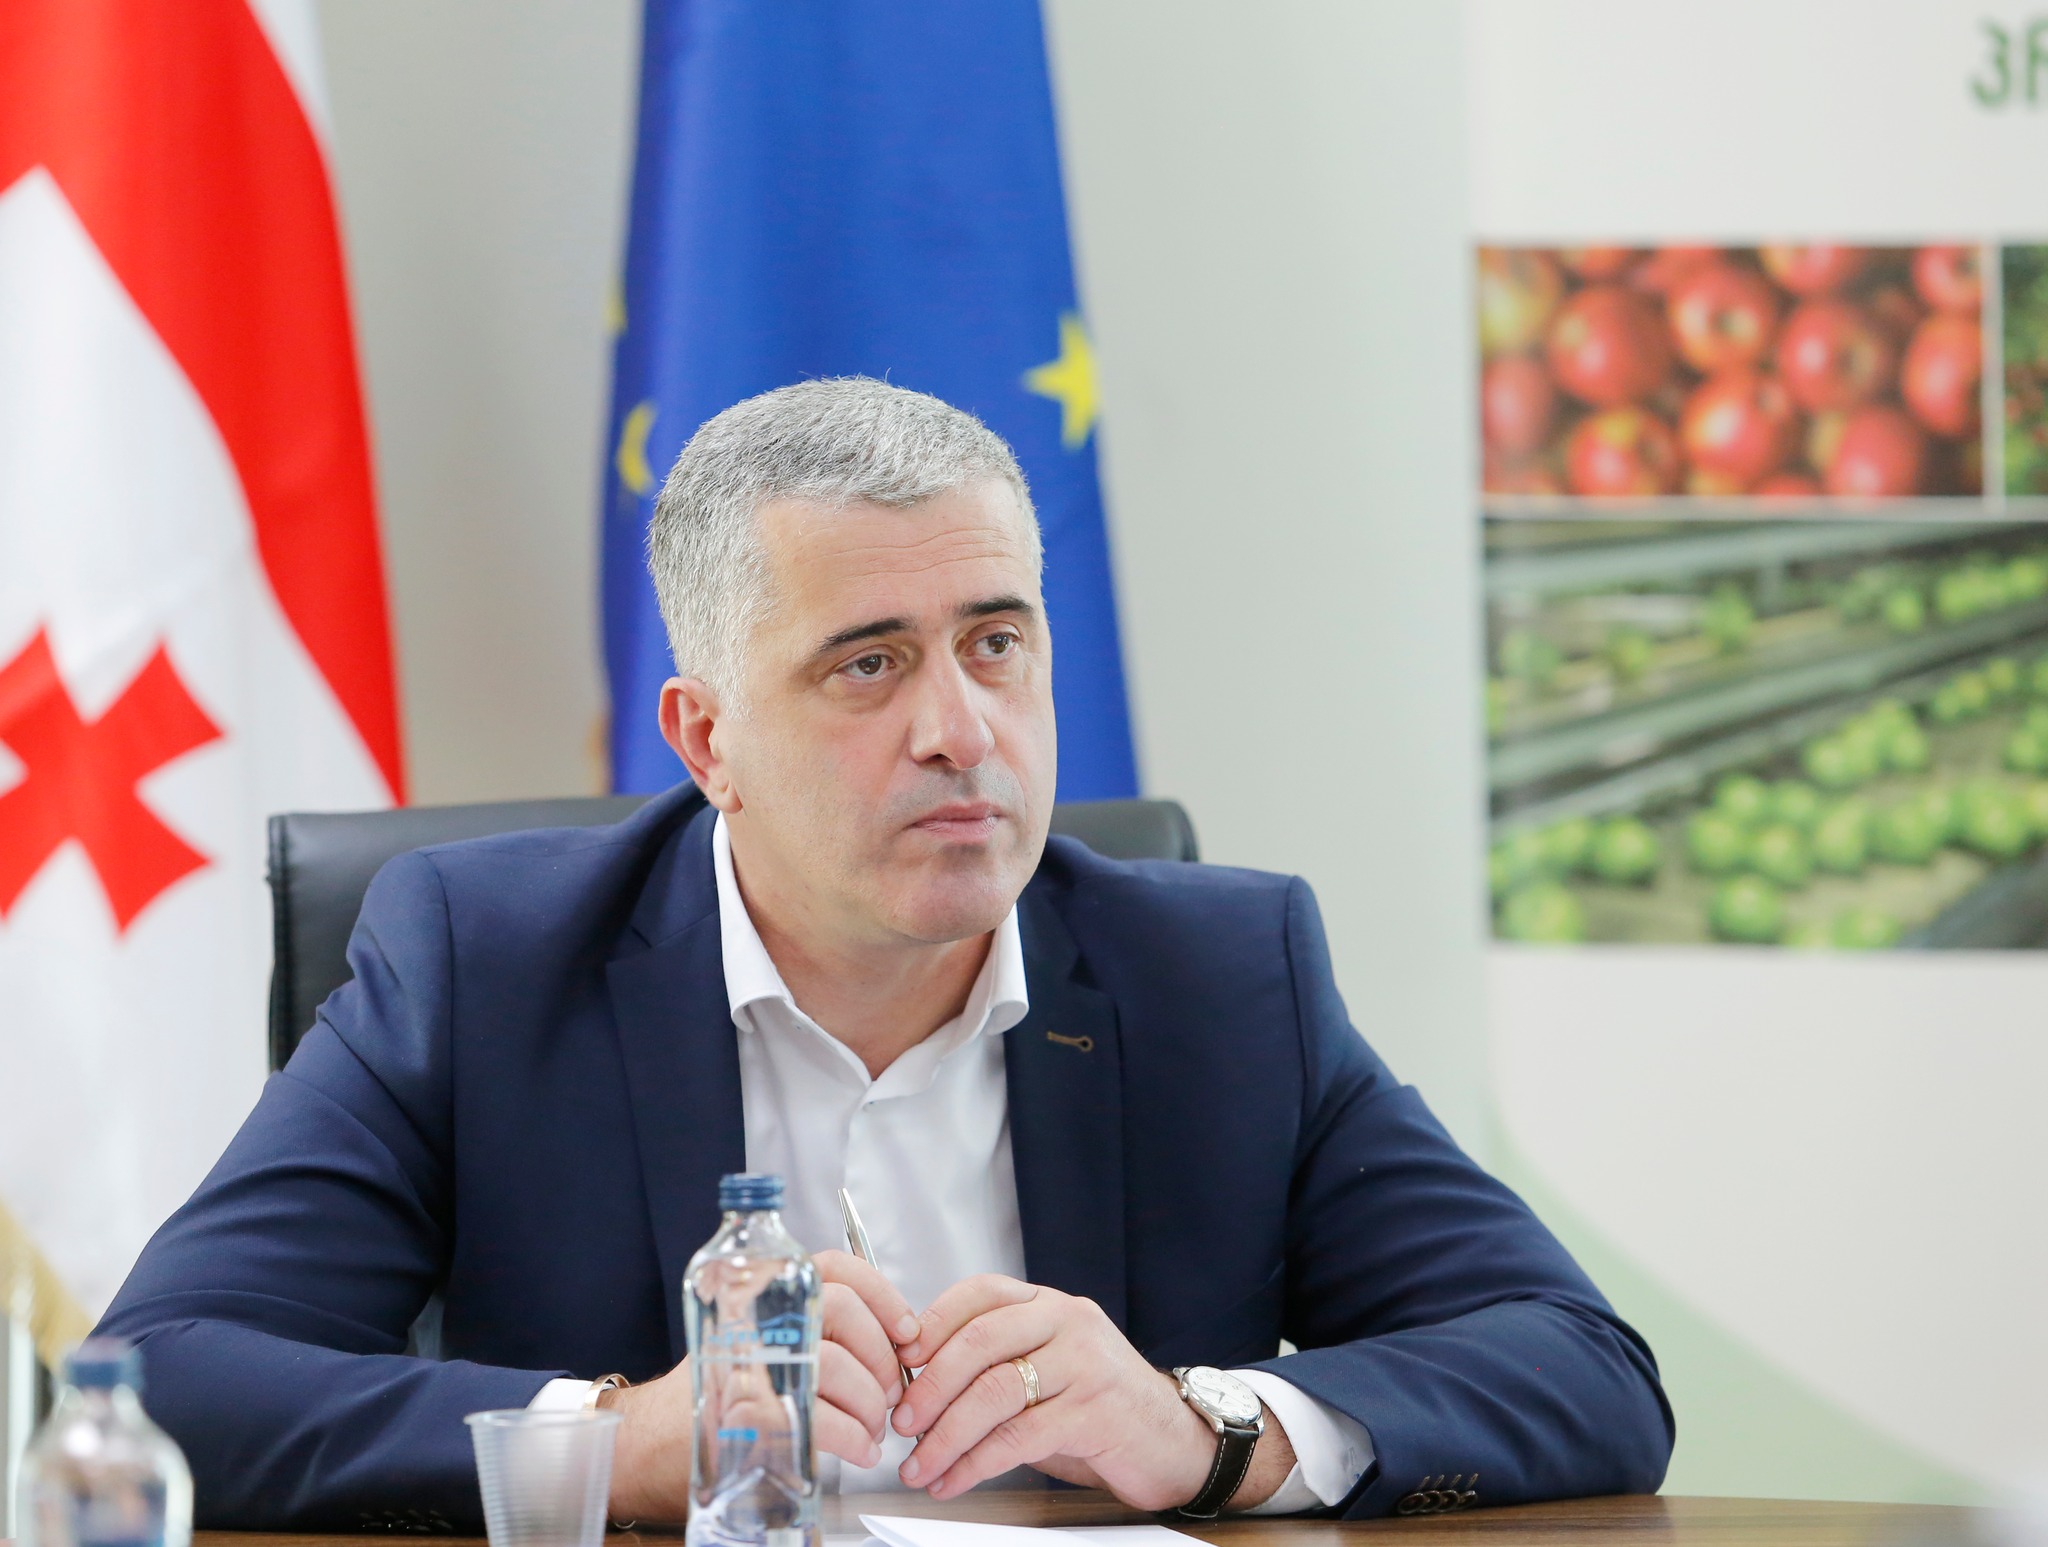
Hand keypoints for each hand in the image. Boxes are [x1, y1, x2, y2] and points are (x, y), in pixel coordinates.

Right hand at [602, 1249, 920, 1520]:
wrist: (647, 1445)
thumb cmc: (715, 1395)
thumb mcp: (759, 1342)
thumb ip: (816, 1330)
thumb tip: (892, 1342)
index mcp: (759, 1291)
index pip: (835, 1267)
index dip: (883, 1294)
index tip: (908, 1331)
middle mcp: (753, 1317)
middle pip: (843, 1313)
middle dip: (882, 1357)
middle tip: (888, 1392)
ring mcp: (749, 1365)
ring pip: (839, 1369)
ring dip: (870, 1405)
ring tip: (873, 1428)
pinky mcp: (748, 1417)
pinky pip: (824, 1421)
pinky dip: (855, 1438)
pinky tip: (860, 1449)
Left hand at [888, 1274, 1295, 1510]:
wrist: (1174, 1441)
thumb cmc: (1098, 1406)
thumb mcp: (1046, 1368)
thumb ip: (994, 1363)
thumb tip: (916, 1380)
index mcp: (1049, 1304)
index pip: (980, 1293)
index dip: (932, 1322)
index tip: (898, 1359)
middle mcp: (1068, 1322)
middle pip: (981, 1342)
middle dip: (930, 1386)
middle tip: (901, 1422)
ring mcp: (1085, 1364)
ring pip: (995, 1392)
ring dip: (946, 1434)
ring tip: (920, 1464)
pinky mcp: (1094, 1412)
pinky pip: (1018, 1437)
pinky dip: (976, 1463)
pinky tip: (955, 1479)